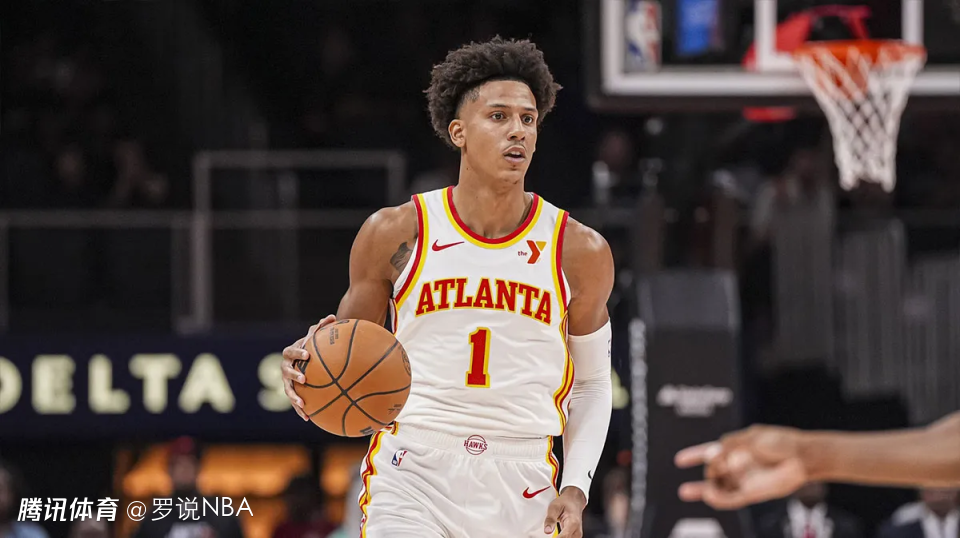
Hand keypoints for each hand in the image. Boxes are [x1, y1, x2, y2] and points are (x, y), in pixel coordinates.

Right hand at [281, 315, 336, 420]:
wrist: (306, 359)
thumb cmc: (314, 346)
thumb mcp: (317, 337)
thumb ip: (322, 327)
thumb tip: (332, 317)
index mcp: (292, 353)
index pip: (292, 352)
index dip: (298, 353)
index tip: (308, 354)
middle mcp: (286, 367)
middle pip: (286, 371)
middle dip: (294, 375)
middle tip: (304, 379)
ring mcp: (287, 381)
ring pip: (288, 390)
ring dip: (294, 397)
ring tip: (302, 404)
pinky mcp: (292, 393)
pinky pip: (295, 402)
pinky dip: (300, 410)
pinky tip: (308, 419)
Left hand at [543, 487, 585, 536]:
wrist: (574, 500)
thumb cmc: (566, 502)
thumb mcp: (554, 507)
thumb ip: (550, 519)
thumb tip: (547, 530)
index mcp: (573, 522)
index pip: (564, 537)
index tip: (549, 535)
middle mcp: (577, 530)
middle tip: (550, 531)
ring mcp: (577, 535)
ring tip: (553, 534)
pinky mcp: (575, 536)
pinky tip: (556, 536)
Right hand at [674, 425, 808, 509]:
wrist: (802, 457)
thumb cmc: (781, 442)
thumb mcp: (751, 438)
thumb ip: (728, 446)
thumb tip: (710, 455)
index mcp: (735, 449)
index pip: (710, 451)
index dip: (694, 455)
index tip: (679, 459)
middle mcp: (737, 465)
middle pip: (712, 472)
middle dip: (707, 471)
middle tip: (712, 467)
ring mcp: (743, 480)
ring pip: (718, 488)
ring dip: (705, 490)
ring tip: (693, 491)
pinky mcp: (751, 494)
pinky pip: (729, 499)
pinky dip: (717, 499)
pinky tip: (708, 495)